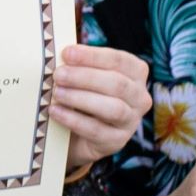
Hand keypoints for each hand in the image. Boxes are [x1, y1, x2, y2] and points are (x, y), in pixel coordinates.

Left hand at [50, 44, 150, 178]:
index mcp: (136, 72)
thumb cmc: (83, 93)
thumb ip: (78, 63)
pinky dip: (73, 120)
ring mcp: (131, 121)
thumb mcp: (84, 75)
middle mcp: (140, 97)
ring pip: (112, 108)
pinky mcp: (117, 141)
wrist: (78, 133)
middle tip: (58, 75)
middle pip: (117, 84)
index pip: (119, 60)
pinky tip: (55, 111)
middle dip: (84, 77)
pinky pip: (97, 130)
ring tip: (57, 93)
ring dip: (81, 98)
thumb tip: (61, 53)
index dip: (92, 56)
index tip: (67, 53)